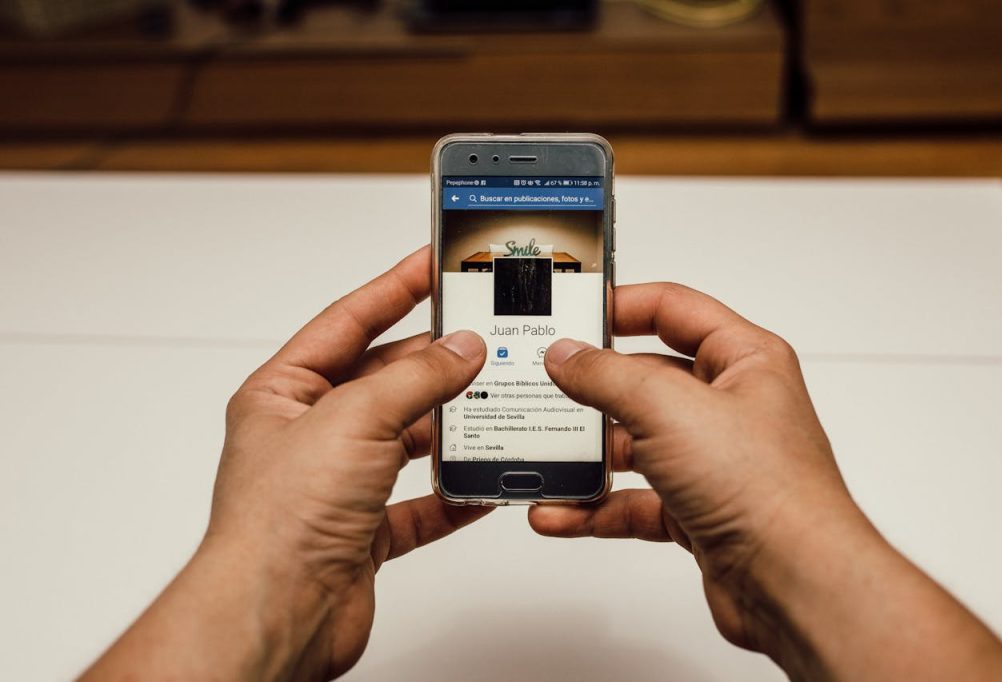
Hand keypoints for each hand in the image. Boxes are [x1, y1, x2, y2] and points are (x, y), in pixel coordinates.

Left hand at [81, 247, 489, 681]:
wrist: (278, 614)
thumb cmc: (278, 522)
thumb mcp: (354, 419)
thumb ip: (416, 379)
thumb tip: (461, 349)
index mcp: (284, 394)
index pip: (347, 321)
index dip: (393, 288)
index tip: (431, 266)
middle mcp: (310, 435)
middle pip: (383, 381)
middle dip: (433, 363)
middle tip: (480, 339)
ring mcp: (338, 484)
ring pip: (405, 440)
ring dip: (447, 426)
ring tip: (490, 401)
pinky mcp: (364, 531)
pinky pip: (419, 502)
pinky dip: (453, 492)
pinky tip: (481, 480)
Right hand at [531, 282, 847, 650]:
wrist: (794, 583)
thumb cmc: (767, 489)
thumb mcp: (668, 409)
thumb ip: (608, 375)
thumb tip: (567, 356)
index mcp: (743, 361)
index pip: (674, 310)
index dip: (622, 305)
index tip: (573, 313)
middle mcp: (730, 407)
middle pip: (646, 380)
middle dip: (593, 389)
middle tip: (545, 386)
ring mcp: (713, 461)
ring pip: (635, 446)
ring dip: (587, 456)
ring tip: (543, 455)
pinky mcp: (697, 511)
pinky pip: (633, 500)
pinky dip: (595, 507)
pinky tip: (560, 511)